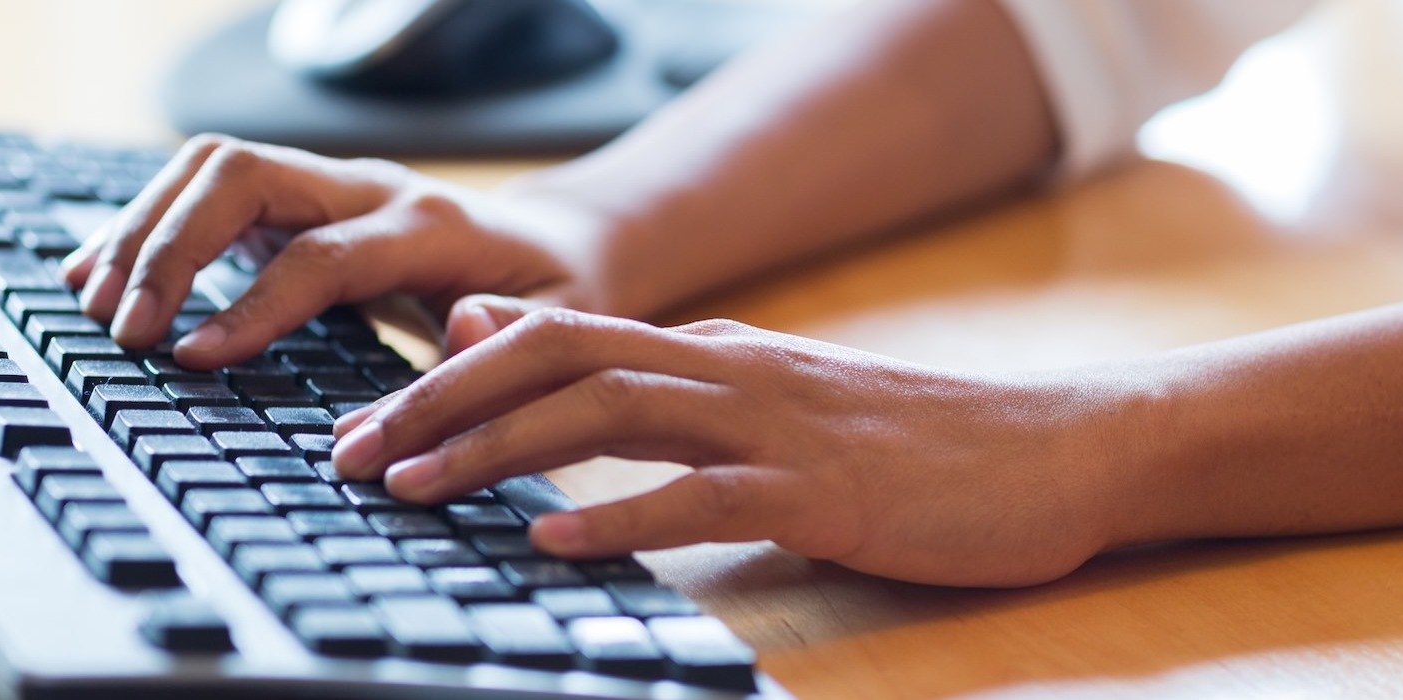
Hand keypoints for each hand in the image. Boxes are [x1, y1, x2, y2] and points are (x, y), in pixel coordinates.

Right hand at [62, 134, 609, 366]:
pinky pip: (209, 191)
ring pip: (215, 169)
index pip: (323, 253)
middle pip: (246, 176)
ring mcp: (330, 186)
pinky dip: (149, 225)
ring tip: (93, 305)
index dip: (255, 304)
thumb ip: (515, 337)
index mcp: (433, 226)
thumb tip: (463, 331)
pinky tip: (102, 274)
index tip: (192, 358)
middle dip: (172, 246)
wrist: (560, 249)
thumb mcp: (563, 329)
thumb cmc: (560, 299)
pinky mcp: (298, 202)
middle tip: (124, 330)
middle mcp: (372, 189)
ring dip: (145, 229)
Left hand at [329, 309, 1131, 586]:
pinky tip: (554, 542)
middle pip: (555, 361)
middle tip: (349, 453)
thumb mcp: (769, 398)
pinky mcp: (820, 490)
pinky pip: (700, 497)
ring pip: (608, 415)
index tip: (369, 424)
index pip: (553, 339)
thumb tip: (560, 370)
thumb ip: (665, 384)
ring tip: (413, 488)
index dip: (448, 376)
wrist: (1053, 449)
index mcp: (712, 351)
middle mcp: (727, 369)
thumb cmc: (907, 441)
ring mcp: (774, 424)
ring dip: (498, 451)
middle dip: (439, 403)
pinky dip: (618, 516)